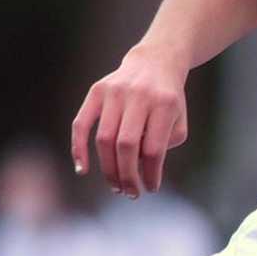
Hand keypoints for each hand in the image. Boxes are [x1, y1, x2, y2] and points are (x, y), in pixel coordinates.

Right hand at [72, 45, 190, 197]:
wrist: (154, 62)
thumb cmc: (168, 99)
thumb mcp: (177, 121)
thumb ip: (164, 145)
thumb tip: (139, 170)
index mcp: (163, 104)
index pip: (153, 149)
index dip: (150, 174)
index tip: (150, 188)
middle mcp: (137, 96)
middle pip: (126, 146)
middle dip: (127, 175)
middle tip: (130, 193)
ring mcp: (114, 92)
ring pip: (104, 139)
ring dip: (108, 168)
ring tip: (115, 186)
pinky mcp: (96, 91)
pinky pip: (81, 123)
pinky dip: (78, 148)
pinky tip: (83, 169)